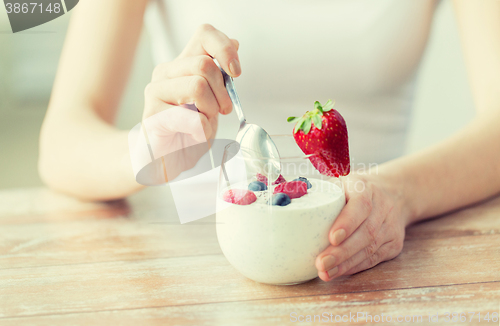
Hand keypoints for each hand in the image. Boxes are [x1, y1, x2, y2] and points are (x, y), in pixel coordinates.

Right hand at [137, 24, 239, 182]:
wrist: (165, 162)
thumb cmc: (188, 132)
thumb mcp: (213, 101)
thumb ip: (220, 74)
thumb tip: (234, 44)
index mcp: (182, 66)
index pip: (204, 35)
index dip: (225, 49)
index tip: (236, 72)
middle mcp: (165, 73)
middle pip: (204, 64)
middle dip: (222, 92)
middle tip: (220, 111)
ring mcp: (155, 93)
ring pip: (197, 85)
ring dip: (210, 111)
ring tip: (204, 123)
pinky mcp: (152, 116)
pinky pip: (190, 117)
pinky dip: (201, 130)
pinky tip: (194, 136)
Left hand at [315, 173, 409, 280]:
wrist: (393, 193)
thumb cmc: (354, 190)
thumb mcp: (339, 181)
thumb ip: (317, 191)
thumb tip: (283, 199)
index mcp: (365, 187)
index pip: (360, 204)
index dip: (347, 222)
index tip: (332, 238)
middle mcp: (382, 206)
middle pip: (366, 232)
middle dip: (342, 252)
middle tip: (321, 263)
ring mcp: (390, 226)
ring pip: (370, 249)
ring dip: (346, 264)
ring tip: (325, 272)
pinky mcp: (394, 243)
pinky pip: (374, 258)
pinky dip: (355, 267)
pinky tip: (339, 271)